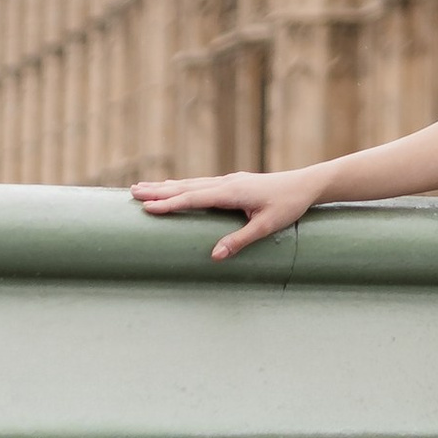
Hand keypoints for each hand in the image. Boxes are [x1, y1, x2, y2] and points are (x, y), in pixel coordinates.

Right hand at [132, 167, 324, 260]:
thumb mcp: (266, 227)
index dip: (170, 204)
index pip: (194, 198)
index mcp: (231, 192)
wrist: (305, 185)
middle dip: (158, 191)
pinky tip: (174, 186)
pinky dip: (182, 185)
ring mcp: (228, 181)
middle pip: (186, 187)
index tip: (146, 207)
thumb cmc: (288, 205)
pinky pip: (200, 184)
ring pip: (191, 183)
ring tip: (143, 187)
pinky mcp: (232, 183)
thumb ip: (240, 240)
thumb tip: (213, 256)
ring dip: (166, 186)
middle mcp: (226, 183)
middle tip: (132, 192)